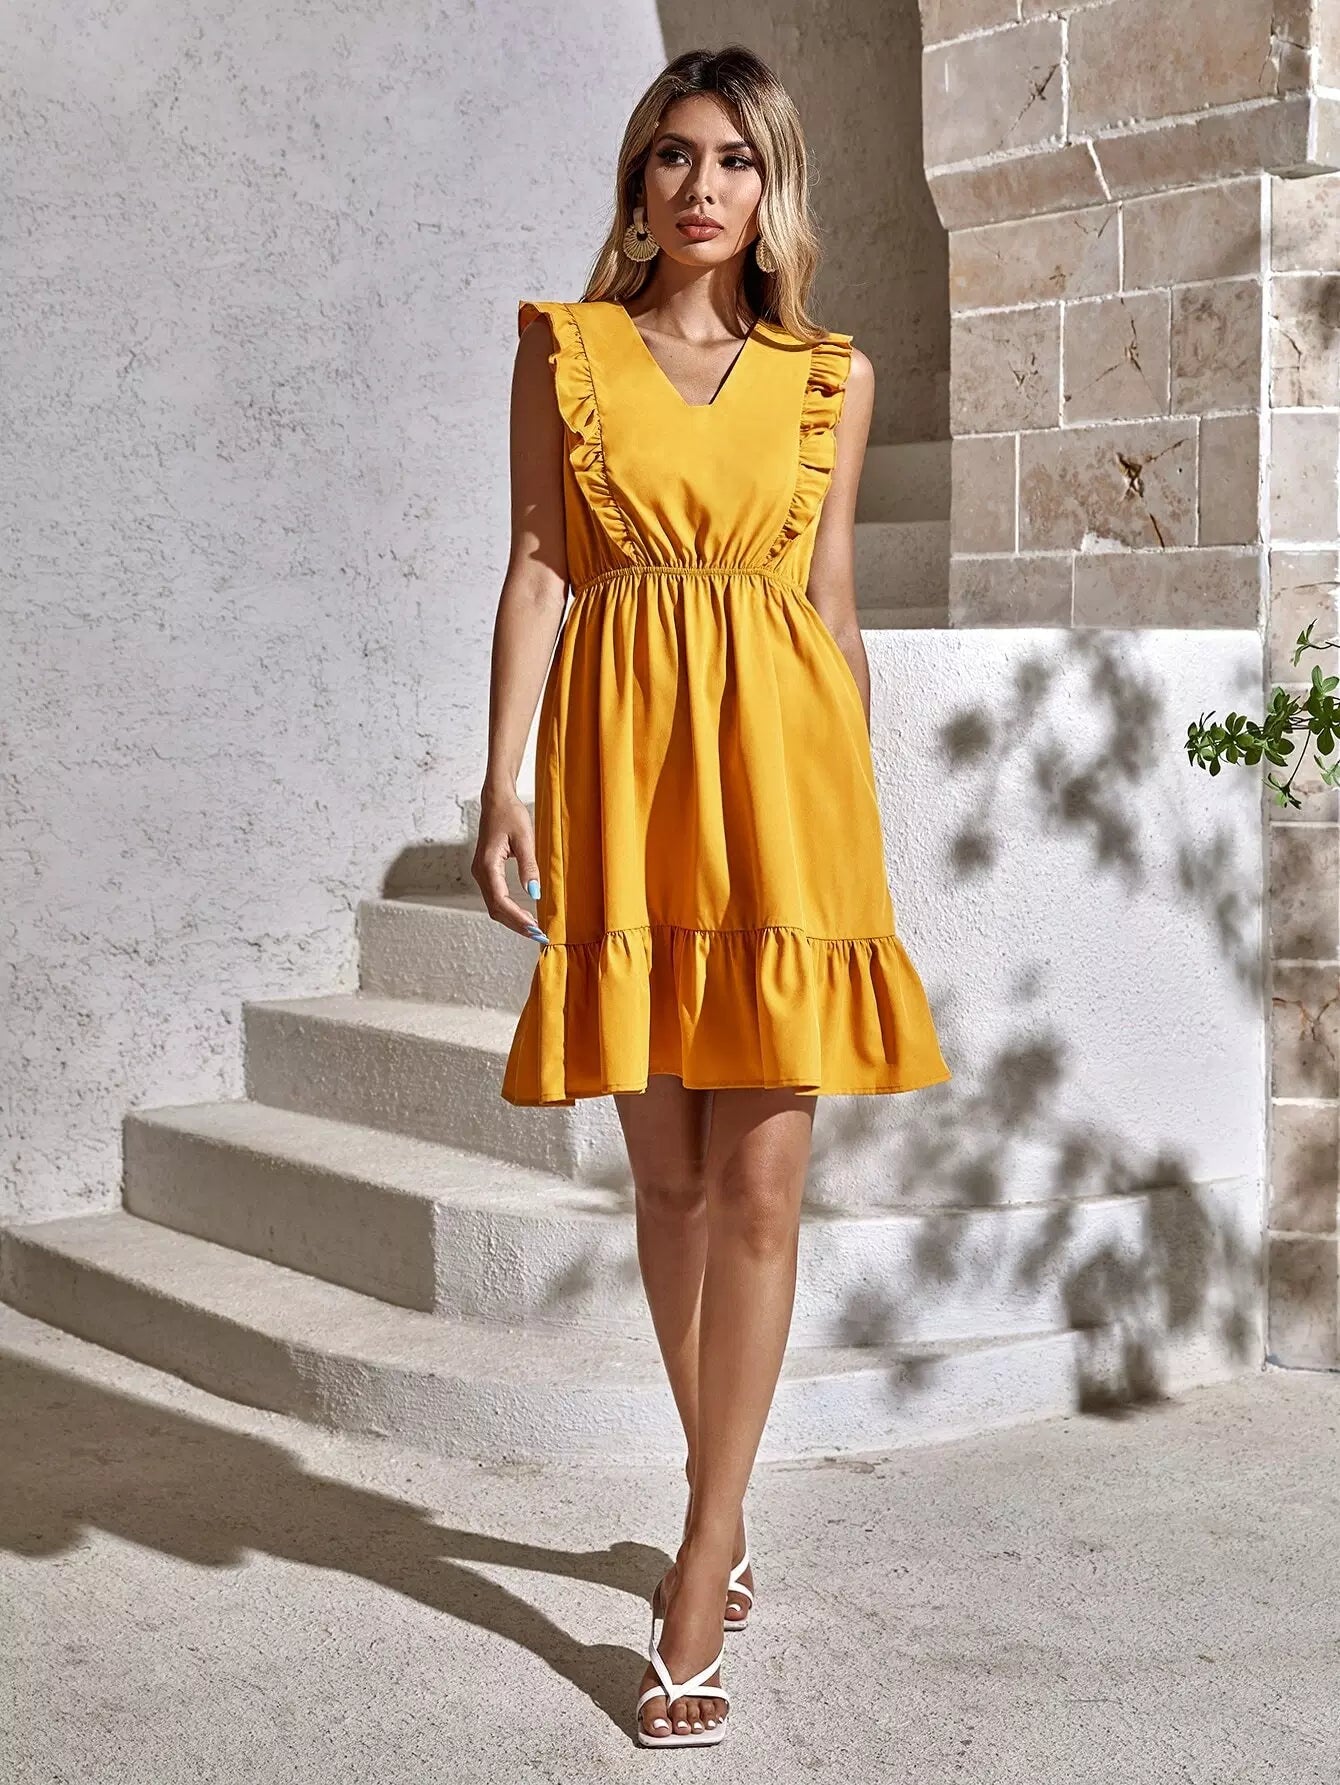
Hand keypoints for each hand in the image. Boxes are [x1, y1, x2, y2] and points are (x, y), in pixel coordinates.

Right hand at [471, 785, 547, 940]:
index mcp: (488, 864)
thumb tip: (534, 894)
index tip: (534, 928)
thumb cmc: (510, 814)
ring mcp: (481, 873)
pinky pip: (495, 897)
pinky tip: (523, 915)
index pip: (500, 900)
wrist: (497, 800)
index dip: (517, 917)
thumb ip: (529, 867)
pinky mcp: (487, 872)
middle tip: (538, 935)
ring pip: (494, 906)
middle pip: (495, 908)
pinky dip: (509, 910)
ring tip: (533, 929)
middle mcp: (480, 872)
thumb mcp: (525, 839)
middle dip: (516, 924)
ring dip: (512, 919)